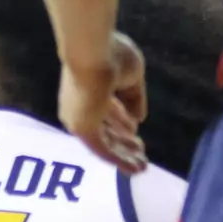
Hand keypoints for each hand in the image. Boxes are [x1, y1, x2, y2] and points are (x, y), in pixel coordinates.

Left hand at [59, 33, 148, 172]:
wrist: (94, 53)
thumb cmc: (112, 56)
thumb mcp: (131, 77)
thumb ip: (134, 98)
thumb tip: (139, 119)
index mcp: (89, 90)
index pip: (105, 111)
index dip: (121, 123)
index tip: (136, 132)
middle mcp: (80, 109)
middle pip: (104, 130)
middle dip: (123, 144)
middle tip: (141, 154)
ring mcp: (80, 120)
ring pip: (105, 143)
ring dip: (124, 156)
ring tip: (142, 167)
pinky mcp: (83, 129)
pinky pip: (103, 151)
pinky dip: (119, 160)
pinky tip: (134, 168)